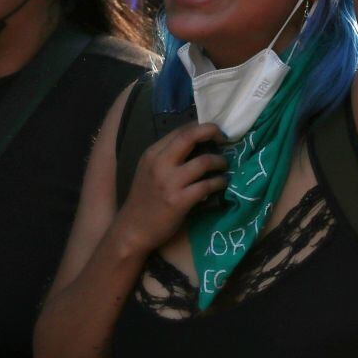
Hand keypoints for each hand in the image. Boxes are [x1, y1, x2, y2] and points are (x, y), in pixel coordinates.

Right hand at [111, 121, 227, 255]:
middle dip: (212, 132)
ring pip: (203, 162)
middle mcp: (160, 164)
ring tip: (224, 166)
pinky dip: (219, 182)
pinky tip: (221, 184)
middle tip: (225, 138)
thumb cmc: (144, 199)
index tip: (214, 131)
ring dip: (220, 162)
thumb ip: (167, 155)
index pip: (180, 130)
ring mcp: (170, 183)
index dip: (201, 127)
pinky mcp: (179, 201)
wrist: (133, 229)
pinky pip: (206, 186)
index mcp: (152, 153)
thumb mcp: (149, 170)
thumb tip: (197, 142)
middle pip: (190, 137)